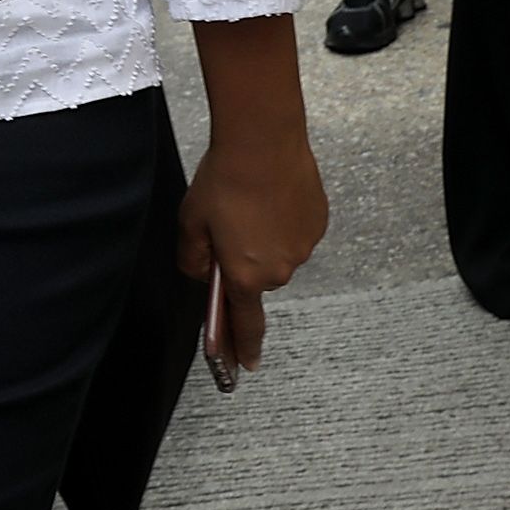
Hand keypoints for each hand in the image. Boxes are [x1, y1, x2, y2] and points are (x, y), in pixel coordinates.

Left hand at [176, 116, 328, 371]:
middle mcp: (280, 270)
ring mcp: (303, 247)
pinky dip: (283, 220)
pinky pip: (295, 232)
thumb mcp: (191, 222)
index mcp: (246, 276)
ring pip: (278, 253)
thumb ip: (193, 259)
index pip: (245, 325)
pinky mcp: (318, 224)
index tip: (246, 368)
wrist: (264, 141)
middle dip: (244, 260)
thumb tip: (206, 276)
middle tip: (228, 224)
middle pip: (258, 278)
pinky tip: (271, 196)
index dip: (244, 348)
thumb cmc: (223, 181)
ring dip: (264, 239)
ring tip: (251, 203)